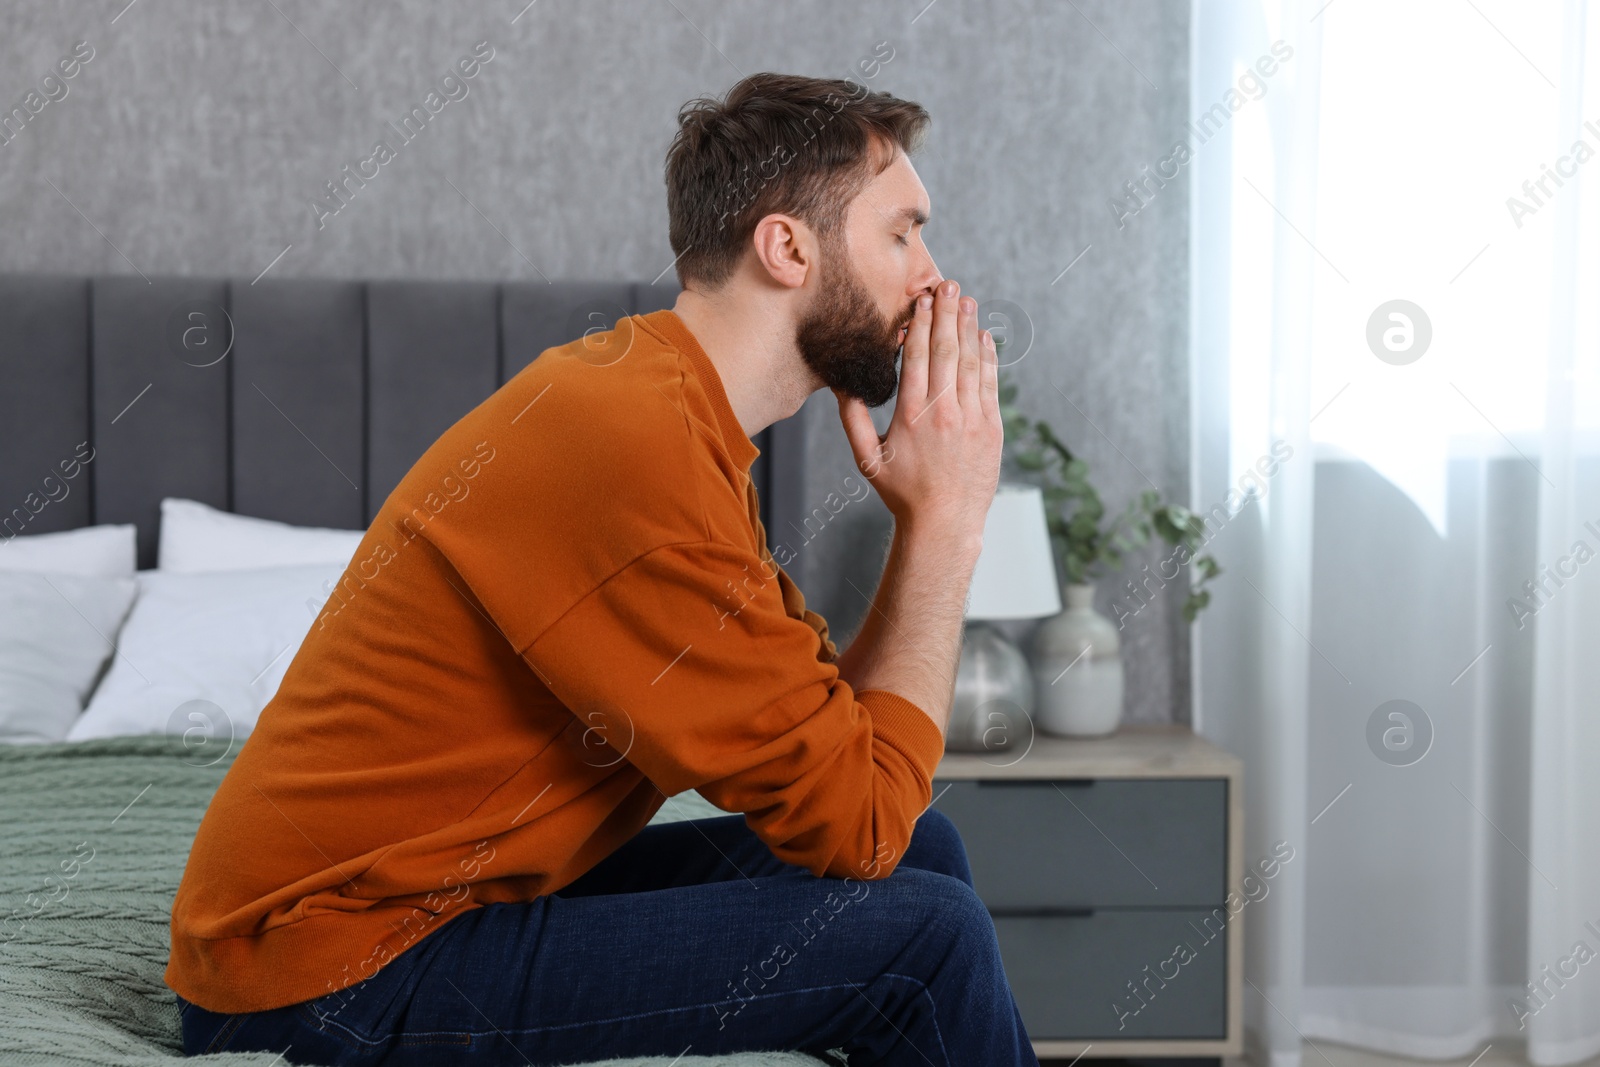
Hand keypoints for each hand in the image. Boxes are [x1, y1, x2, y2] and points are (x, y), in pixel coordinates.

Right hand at [836, 278, 1002, 548]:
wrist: (944, 523)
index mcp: (910, 414)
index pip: (917, 356)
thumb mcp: (866, 458)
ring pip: (971, 362)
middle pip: (946, 350)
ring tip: (966, 300)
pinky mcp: (991, 428)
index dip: (920, 323)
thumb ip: (851, 419)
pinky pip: (991, 384)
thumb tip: (840, 386)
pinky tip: (985, 336)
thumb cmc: (902, 493)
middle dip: (946, 313)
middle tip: (947, 284)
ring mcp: (971, 418)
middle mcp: (943, 411)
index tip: (921, 299)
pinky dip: (989, 357)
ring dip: (968, 327)